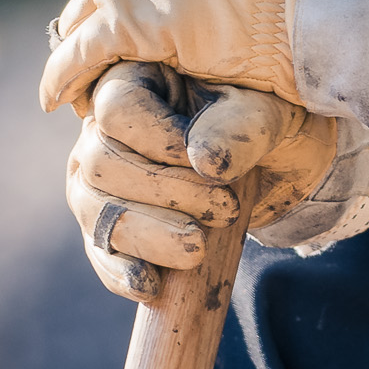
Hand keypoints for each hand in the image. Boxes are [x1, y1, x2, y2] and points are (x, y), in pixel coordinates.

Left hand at [39, 0, 307, 113]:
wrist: (312, 19)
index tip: (115, 21)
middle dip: (94, 21)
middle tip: (91, 59)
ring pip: (83, 16)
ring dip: (77, 49)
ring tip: (74, 82)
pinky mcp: (133, 20)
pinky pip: (81, 51)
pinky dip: (63, 75)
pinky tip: (54, 99)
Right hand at [65, 63, 345, 304]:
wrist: (274, 163)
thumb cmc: (262, 120)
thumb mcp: (265, 113)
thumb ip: (241, 128)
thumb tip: (206, 163)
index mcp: (133, 81)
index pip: (116, 108)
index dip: (158, 142)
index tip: (209, 165)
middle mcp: (101, 129)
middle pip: (99, 163)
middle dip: (163, 193)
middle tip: (223, 210)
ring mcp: (98, 182)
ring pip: (94, 210)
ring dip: (147, 235)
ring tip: (197, 250)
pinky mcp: (110, 228)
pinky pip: (99, 252)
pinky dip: (121, 272)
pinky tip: (150, 286)